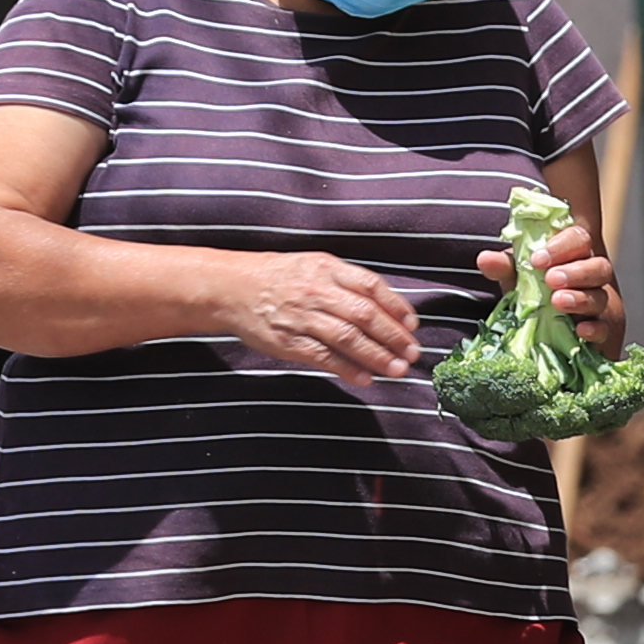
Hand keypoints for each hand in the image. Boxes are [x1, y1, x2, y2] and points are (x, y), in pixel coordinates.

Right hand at [223, 251, 425, 379]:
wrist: (231, 288)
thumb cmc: (279, 277)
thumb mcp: (313, 265)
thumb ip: (346, 282)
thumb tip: (385, 307)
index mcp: (326, 268)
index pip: (371, 286)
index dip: (396, 307)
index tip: (412, 325)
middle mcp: (317, 290)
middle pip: (365, 315)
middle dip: (393, 336)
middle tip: (412, 352)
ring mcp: (302, 317)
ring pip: (348, 338)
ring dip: (377, 356)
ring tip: (397, 369)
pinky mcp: (288, 341)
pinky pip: (324, 357)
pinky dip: (348, 369)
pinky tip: (366, 378)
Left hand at [476, 208, 622, 348]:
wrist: (543, 335)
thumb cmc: (533, 295)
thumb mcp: (516, 279)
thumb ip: (504, 267)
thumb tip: (485, 259)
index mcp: (573, 255)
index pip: (579, 239)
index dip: (562, 246)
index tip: (537, 259)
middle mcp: (591, 277)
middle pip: (599, 267)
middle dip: (575, 272)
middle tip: (551, 279)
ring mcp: (599, 304)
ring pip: (601, 296)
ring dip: (580, 298)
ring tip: (557, 302)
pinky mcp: (601, 332)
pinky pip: (604, 329)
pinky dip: (594, 329)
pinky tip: (580, 330)